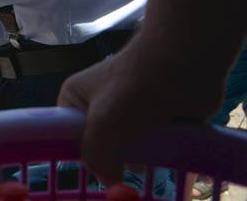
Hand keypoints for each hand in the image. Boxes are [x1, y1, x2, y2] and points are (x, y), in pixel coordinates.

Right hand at [58, 32, 223, 185]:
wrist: (184, 64)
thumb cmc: (134, 88)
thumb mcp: (102, 125)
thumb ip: (96, 158)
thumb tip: (108, 184)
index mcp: (75, 98)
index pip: (65, 135)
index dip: (77, 156)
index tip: (93, 174)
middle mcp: (99, 105)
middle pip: (100, 146)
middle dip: (113, 163)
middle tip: (123, 176)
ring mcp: (130, 113)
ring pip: (129, 149)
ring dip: (140, 160)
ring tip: (148, 166)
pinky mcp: (158, 119)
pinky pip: (154, 146)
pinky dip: (161, 155)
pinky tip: (167, 160)